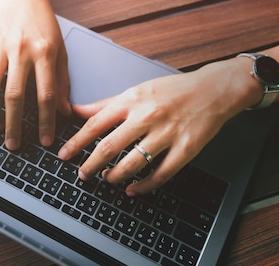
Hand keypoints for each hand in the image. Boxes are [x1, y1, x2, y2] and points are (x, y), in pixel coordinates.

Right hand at [0, 0, 70, 150]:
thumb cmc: (44, 24)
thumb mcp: (61, 50)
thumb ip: (62, 81)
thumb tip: (63, 111)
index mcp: (44, 53)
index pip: (46, 94)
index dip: (46, 121)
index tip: (45, 141)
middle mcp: (20, 51)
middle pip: (15, 95)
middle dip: (14, 124)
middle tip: (13, 145)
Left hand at [57, 60, 256, 195]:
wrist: (213, 89)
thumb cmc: (173, 90)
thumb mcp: (136, 90)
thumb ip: (106, 103)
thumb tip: (77, 110)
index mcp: (132, 100)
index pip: (95, 124)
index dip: (77, 142)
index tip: (64, 155)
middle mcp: (147, 116)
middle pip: (110, 146)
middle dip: (91, 164)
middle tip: (82, 174)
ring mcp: (167, 134)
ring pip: (132, 163)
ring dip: (115, 176)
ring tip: (106, 179)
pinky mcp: (185, 149)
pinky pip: (160, 174)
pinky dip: (143, 186)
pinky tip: (132, 189)